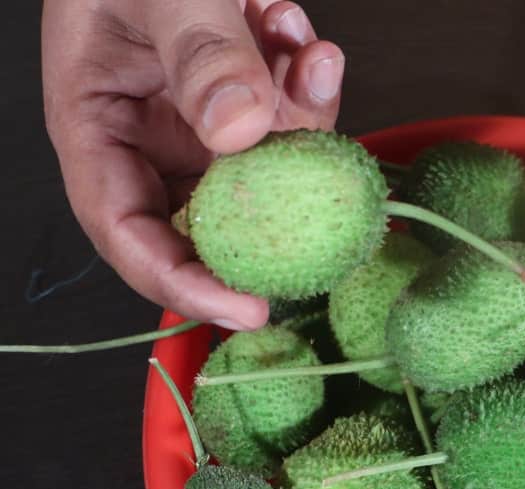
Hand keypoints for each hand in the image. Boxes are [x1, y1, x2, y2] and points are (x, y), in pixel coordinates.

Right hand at [42, 0, 344, 329]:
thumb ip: (197, 50)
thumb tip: (241, 129)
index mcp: (95, 127)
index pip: (129, 235)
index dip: (186, 284)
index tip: (251, 307)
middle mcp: (151, 138)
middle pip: (213, 216)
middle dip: (273, 211)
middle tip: (321, 195)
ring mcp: (202, 122)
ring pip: (267, 167)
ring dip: (301, 123)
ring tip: (304, 56)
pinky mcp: (246, 98)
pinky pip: (290, 117)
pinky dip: (307, 84)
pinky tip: (298, 35)